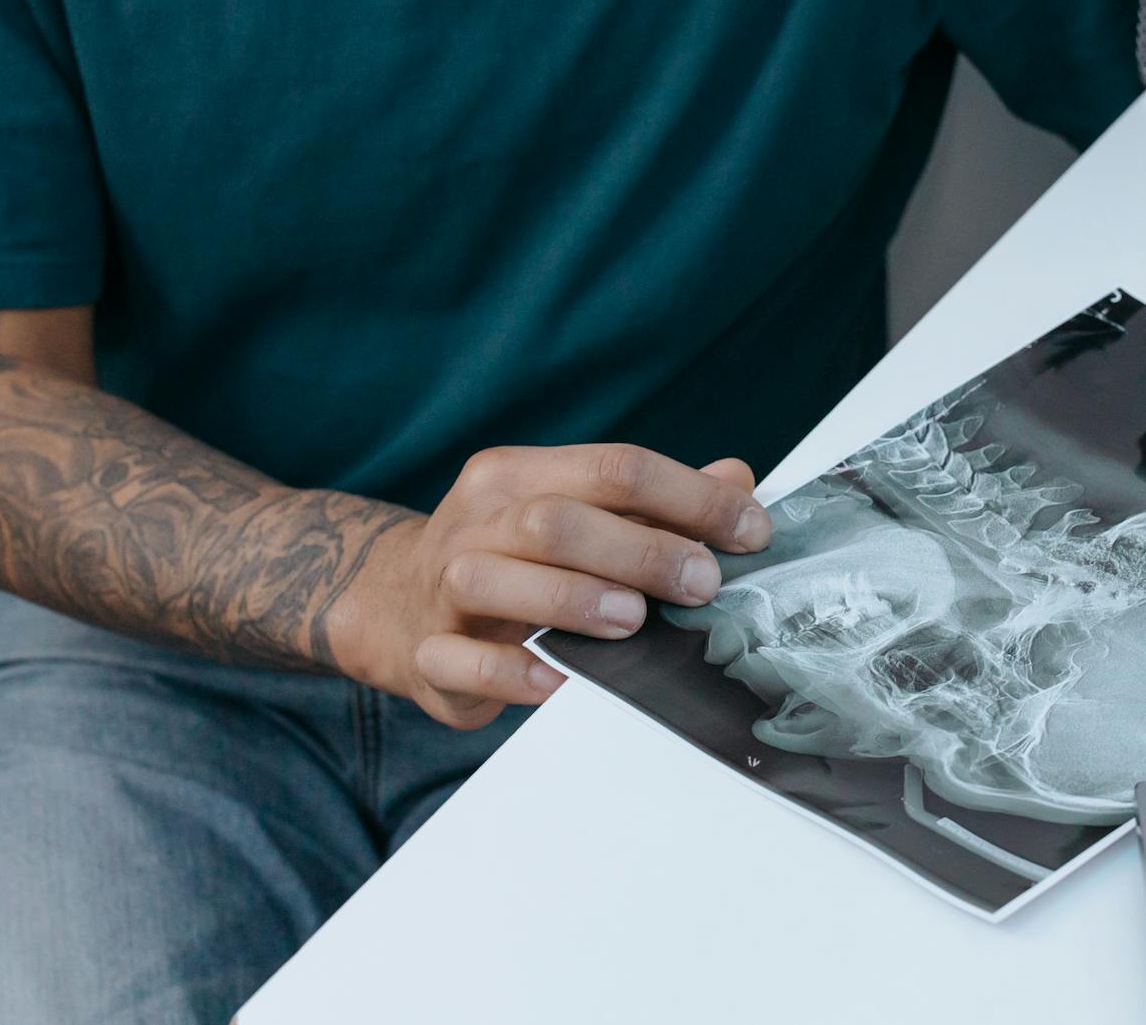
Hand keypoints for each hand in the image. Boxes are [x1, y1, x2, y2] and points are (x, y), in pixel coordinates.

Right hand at [330, 445, 769, 727]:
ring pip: (497, 580)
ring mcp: (445, 587)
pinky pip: (463, 662)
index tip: (751, 531)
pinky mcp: (428, 655)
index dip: (692, 496)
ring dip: (574, 599)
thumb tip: (739, 480)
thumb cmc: (513, 558)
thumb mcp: (579, 515)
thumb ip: (658, 502)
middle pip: (555, 520)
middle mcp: (477, 521)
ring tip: (634, 621)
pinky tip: (564, 679)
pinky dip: (515, 673)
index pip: (614, 467)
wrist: (394, 604)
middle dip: (641, 549)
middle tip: (703, 583)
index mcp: (520, 475)